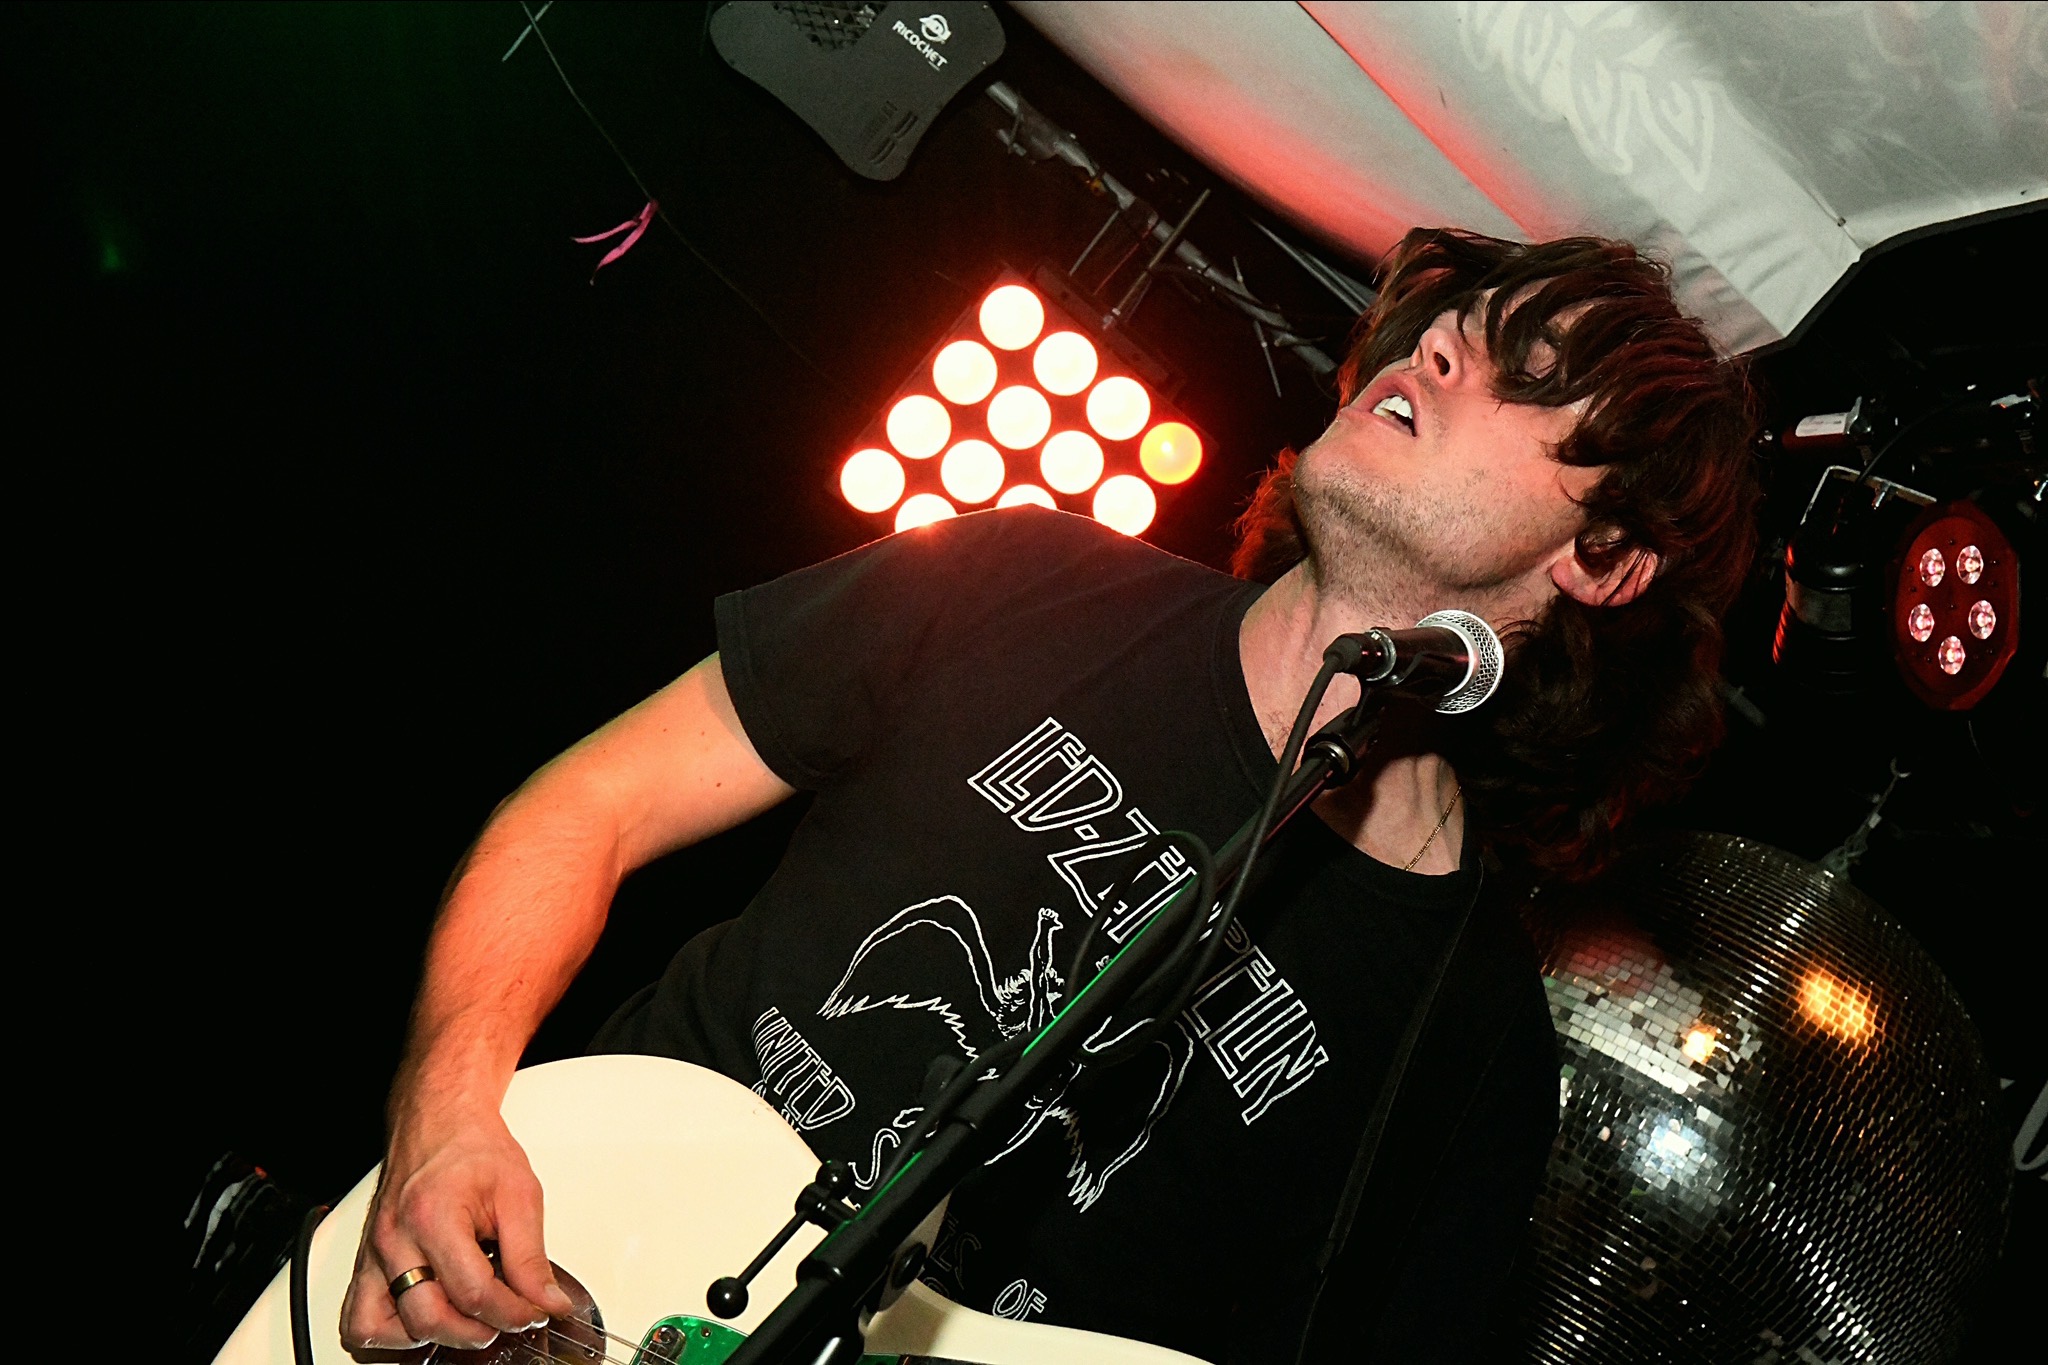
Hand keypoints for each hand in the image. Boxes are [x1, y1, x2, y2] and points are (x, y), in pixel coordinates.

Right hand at [340, 1105, 575, 1350]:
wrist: (439, 1122)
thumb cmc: (473, 1150)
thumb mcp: (519, 1194)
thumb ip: (531, 1256)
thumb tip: (547, 1301)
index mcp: (433, 1216)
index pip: (472, 1293)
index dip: (513, 1313)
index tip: (536, 1312)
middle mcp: (394, 1240)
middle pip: (427, 1319)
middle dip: (477, 1330)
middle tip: (508, 1317)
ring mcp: (373, 1255)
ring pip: (380, 1329)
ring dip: (431, 1335)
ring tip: (467, 1317)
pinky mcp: (366, 1265)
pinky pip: (358, 1320)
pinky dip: (389, 1334)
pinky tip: (427, 1317)